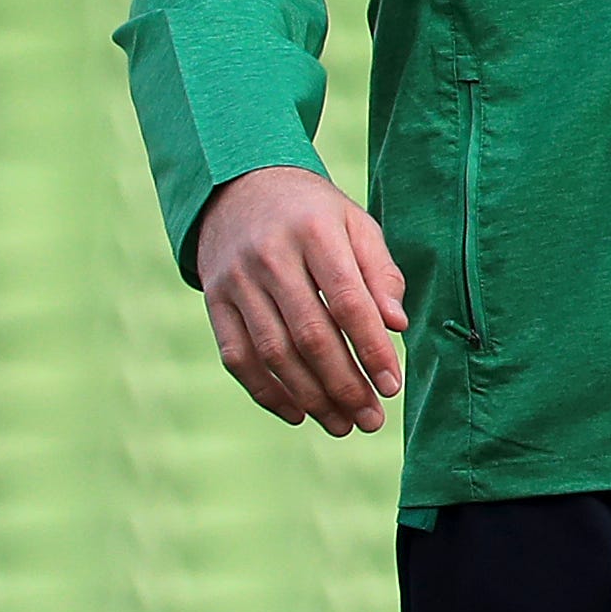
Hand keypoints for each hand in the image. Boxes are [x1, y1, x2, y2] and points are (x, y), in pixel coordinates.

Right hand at [193, 164, 407, 435]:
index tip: (393, 385)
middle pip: (309, 335)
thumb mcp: (356, 224)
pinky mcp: (213, 301)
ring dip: (311, 397)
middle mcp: (270, 258)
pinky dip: (266, 392)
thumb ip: (380, 272)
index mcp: (314, 233)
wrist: (239, 187)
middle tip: (372, 419)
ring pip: (273, 353)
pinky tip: (298, 414)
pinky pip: (237, 357)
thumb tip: (397, 325)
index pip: (347, 301)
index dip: (371, 348)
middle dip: (344, 384)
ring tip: (343, 424)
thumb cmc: (314, 213)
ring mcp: (235, 281)